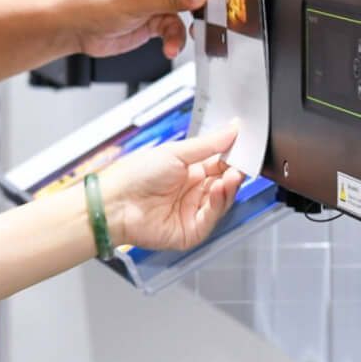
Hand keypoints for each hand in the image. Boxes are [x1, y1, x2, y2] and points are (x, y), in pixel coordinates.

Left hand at [101, 125, 244, 250]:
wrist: (115, 202)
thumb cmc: (134, 175)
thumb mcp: (174, 152)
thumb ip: (207, 145)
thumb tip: (231, 130)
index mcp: (187, 171)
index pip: (219, 164)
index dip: (232, 157)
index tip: (245, 147)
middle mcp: (192, 191)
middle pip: (224, 183)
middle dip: (234, 172)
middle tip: (242, 162)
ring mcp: (192, 211)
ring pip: (222, 200)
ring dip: (229, 187)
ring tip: (232, 175)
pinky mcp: (191, 231)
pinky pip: (212, 217)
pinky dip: (218, 203)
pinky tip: (219, 189)